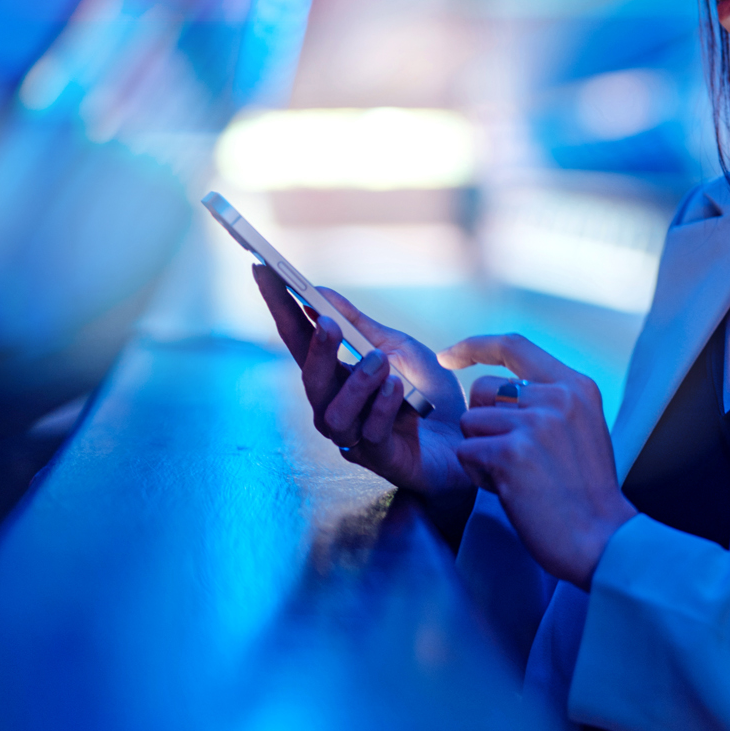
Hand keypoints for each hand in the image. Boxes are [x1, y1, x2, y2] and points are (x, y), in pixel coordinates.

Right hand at [253, 266, 471, 500]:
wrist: (467, 435)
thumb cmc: (428, 393)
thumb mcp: (397, 347)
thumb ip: (359, 325)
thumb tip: (320, 291)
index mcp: (336, 376)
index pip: (298, 340)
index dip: (279, 307)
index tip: (263, 271)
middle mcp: (335, 407)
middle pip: (309, 380)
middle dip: (316, 350)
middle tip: (328, 323)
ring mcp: (354, 437)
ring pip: (334, 412)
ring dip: (357, 381)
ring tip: (381, 361)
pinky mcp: (381, 459)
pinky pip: (371, 433)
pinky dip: (384, 406)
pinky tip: (398, 389)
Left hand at [447, 334, 636, 589]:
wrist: (602, 537)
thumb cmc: (587, 491)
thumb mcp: (583, 426)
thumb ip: (551, 401)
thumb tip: (504, 389)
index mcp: (575, 385)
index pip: (515, 345)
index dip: (475, 346)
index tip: (449, 356)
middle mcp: (557, 396)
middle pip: (482, 387)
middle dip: (482, 422)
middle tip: (510, 455)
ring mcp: (535, 423)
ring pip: (470, 422)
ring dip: (480, 452)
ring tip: (513, 476)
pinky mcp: (512, 453)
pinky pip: (466, 453)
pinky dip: (478, 475)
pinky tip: (508, 490)